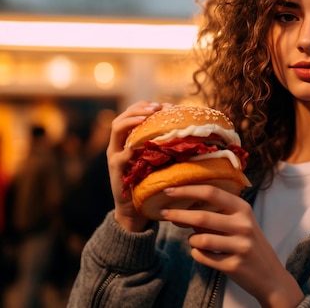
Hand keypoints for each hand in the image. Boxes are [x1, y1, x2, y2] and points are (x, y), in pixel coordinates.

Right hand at [107, 100, 162, 231]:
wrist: (135, 211)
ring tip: (147, 117)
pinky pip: (120, 157)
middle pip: (122, 117)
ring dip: (132, 120)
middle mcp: (118, 146)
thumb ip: (162, 146)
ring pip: (117, 129)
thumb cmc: (150, 182)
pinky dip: (129, 148)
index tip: (162, 104)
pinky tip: (140, 144)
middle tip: (157, 107)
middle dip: (139, 109)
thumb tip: (188, 130)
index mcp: (127, 140)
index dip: (145, 106)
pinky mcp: (117, 172)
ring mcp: (115, 157)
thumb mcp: (156, 160)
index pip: (131, 114)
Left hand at [161, 185, 304, 307]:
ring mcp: (240, 246)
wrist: (271, 276)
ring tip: (196, 241)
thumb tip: (184, 207)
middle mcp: (243, 225)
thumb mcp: (241, 223)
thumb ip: (218, 214)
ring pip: (199, 239)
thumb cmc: (250, 245)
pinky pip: (202, 257)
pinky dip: (197, 254)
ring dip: (192, 240)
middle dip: (177, 214)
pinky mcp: (234, 265)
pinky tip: (203, 253)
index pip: (211, 192)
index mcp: (243, 209)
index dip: (188, 190)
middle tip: (163, 213)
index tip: (169, 190)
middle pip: (201, 216)